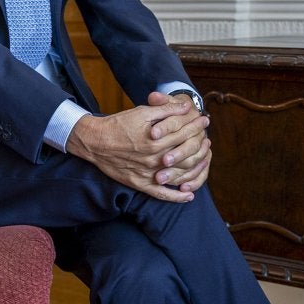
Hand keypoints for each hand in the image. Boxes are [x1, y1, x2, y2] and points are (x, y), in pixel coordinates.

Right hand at [66, 93, 209, 202]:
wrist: (95, 142)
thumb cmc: (118, 124)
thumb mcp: (142, 112)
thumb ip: (165, 110)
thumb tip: (186, 107)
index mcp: (155, 141)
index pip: (184, 134)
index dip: (196, 126)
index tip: (204, 121)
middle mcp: (154, 159)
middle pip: (185, 154)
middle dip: (199, 144)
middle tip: (207, 138)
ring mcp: (148, 174)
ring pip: (178, 175)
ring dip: (195, 168)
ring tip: (204, 160)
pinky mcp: (140, 184)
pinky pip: (162, 194)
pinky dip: (176, 196)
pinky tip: (189, 195)